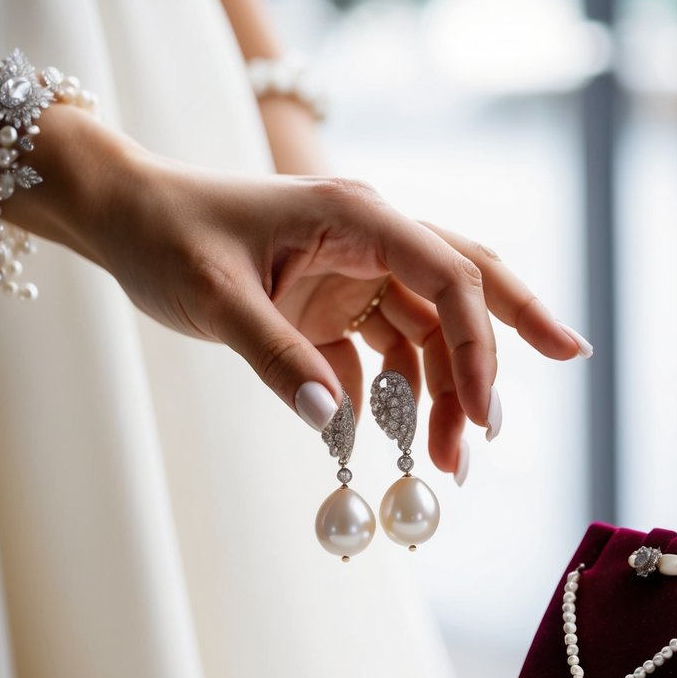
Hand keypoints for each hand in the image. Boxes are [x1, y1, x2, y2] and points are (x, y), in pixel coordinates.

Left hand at [6, 105, 591, 474]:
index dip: (479, 343)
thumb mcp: (217, 299)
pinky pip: (380, 353)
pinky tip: (381, 440)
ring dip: (441, 392)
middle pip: (463, 286)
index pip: (448, 274)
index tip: (484, 414)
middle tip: (552, 380)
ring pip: (425, 332)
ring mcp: (353, 272)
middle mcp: (368, 239)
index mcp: (355, 217)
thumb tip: (337, 427)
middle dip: (505, 338)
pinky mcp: (331, 304)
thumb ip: (279, 358)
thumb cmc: (167, 237)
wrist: (125, 219)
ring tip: (446, 460)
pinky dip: (388, 398)